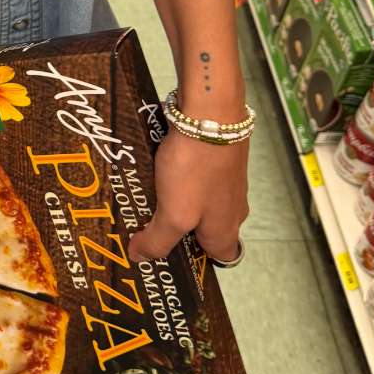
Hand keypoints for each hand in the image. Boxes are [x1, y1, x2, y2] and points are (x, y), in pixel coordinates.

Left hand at [127, 128, 247, 263]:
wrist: (210, 114)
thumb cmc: (197, 169)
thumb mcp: (174, 214)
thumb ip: (158, 239)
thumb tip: (141, 258)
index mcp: (226, 229)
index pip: (219, 257)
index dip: (195, 259)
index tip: (166, 255)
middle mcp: (231, 207)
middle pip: (203, 228)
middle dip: (175, 227)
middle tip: (144, 225)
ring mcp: (225, 180)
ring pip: (196, 199)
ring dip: (172, 200)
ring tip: (141, 195)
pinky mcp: (215, 156)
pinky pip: (193, 174)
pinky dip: (175, 175)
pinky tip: (152, 169)